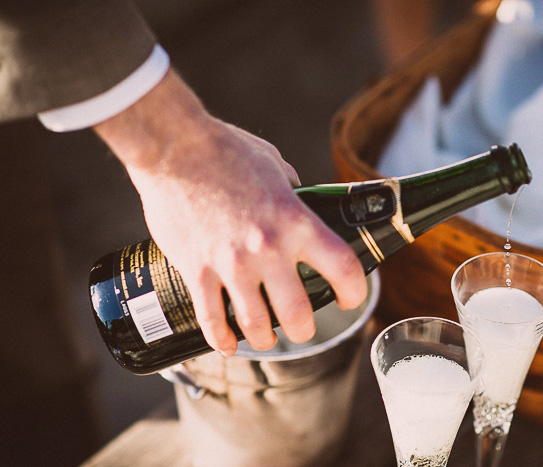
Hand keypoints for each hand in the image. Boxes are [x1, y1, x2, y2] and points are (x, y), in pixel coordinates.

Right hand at [94, 69, 367, 355]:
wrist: (173, 148)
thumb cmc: (224, 150)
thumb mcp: (274, 163)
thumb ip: (293, 189)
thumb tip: (301, 197)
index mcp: (296, 221)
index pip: (342, 268)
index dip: (354, 292)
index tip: (350, 299)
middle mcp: (268, 248)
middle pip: (298, 315)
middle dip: (304, 329)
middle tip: (302, 328)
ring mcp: (230, 264)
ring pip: (256, 325)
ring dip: (264, 339)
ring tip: (265, 339)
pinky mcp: (196, 271)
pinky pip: (211, 320)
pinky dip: (222, 339)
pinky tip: (228, 344)